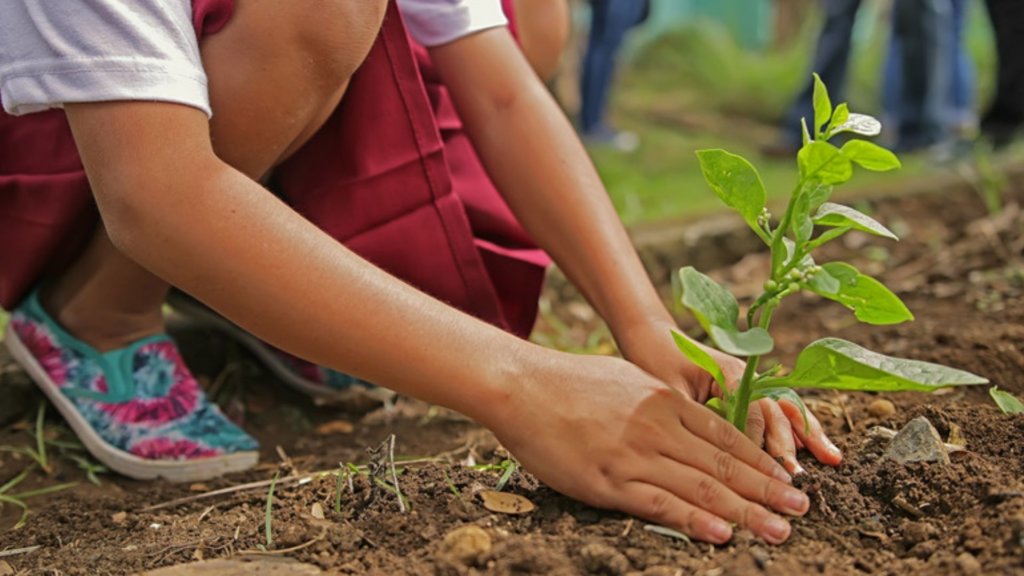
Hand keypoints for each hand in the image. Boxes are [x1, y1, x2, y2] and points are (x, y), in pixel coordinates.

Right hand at [488, 352, 809, 543]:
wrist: (522, 386)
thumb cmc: (571, 382)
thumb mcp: (628, 380)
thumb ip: (661, 403)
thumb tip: (687, 419)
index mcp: (665, 401)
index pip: (727, 437)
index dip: (762, 461)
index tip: (788, 479)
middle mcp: (659, 427)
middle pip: (725, 465)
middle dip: (768, 490)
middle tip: (801, 509)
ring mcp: (635, 454)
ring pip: (702, 488)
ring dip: (746, 511)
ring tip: (779, 529)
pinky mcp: (609, 480)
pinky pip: (660, 504)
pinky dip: (695, 521)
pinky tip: (722, 534)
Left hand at [615, 319, 841, 474]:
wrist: (652, 336)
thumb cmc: (655, 361)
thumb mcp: (669, 391)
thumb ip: (694, 416)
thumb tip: (710, 452)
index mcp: (729, 373)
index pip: (752, 413)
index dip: (757, 444)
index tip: (762, 472)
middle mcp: (747, 376)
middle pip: (775, 412)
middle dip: (788, 445)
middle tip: (798, 476)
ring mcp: (751, 382)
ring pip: (785, 410)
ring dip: (807, 435)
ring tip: (832, 458)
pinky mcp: (748, 390)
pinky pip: (778, 410)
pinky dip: (798, 428)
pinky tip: (819, 448)